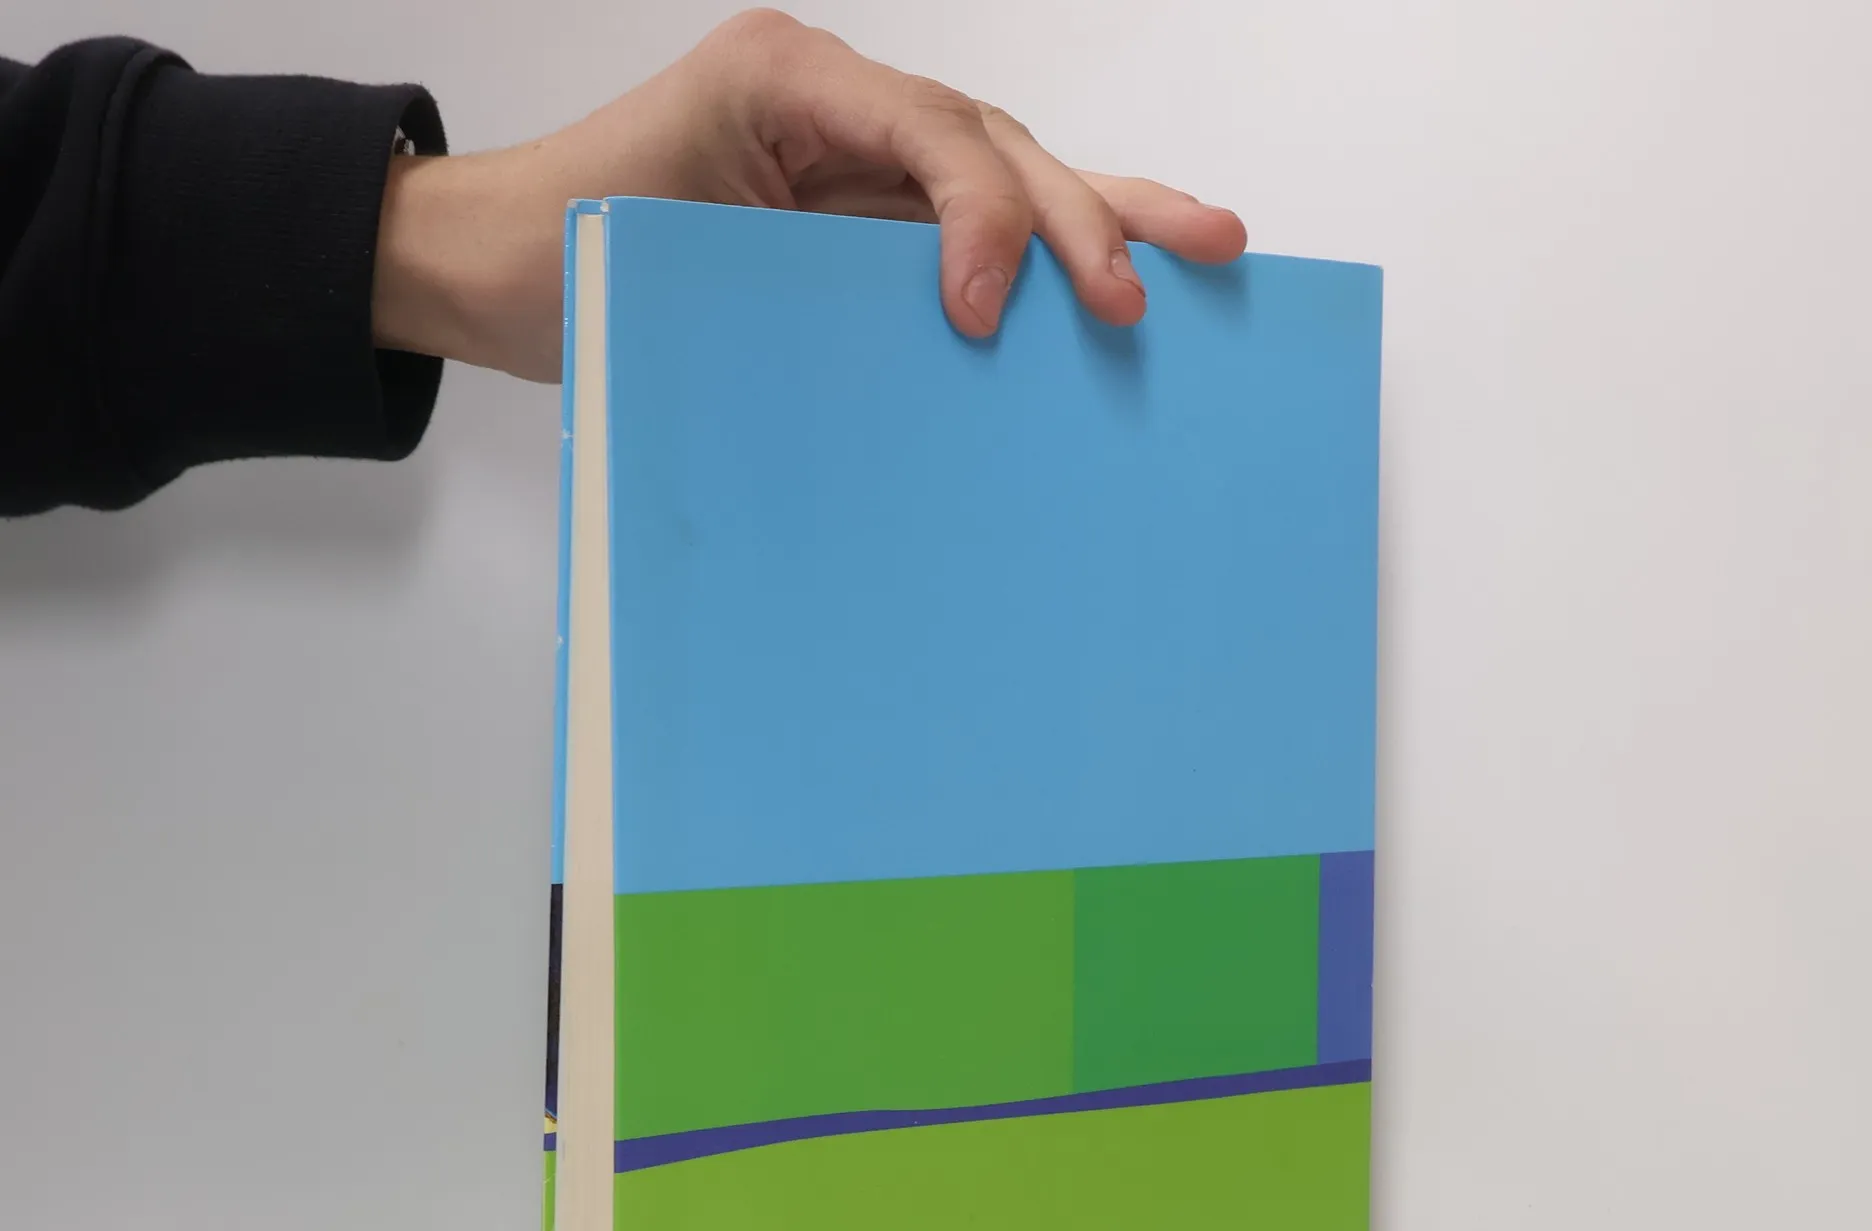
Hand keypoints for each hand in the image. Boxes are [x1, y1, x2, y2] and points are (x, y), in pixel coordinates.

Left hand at [372, 8, 1246, 381]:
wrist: (502, 265)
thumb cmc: (565, 257)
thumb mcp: (667, 261)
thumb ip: (792, 284)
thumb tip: (932, 353)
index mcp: (787, 80)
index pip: (929, 132)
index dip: (979, 217)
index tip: (984, 315)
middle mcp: (840, 103)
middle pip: (995, 144)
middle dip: (1083, 218)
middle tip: (1153, 285)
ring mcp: (862, 154)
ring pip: (1010, 173)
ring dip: (1109, 217)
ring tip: (1214, 245)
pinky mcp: (868, 213)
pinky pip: (977, 224)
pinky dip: (1051, 252)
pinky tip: (1126, 271)